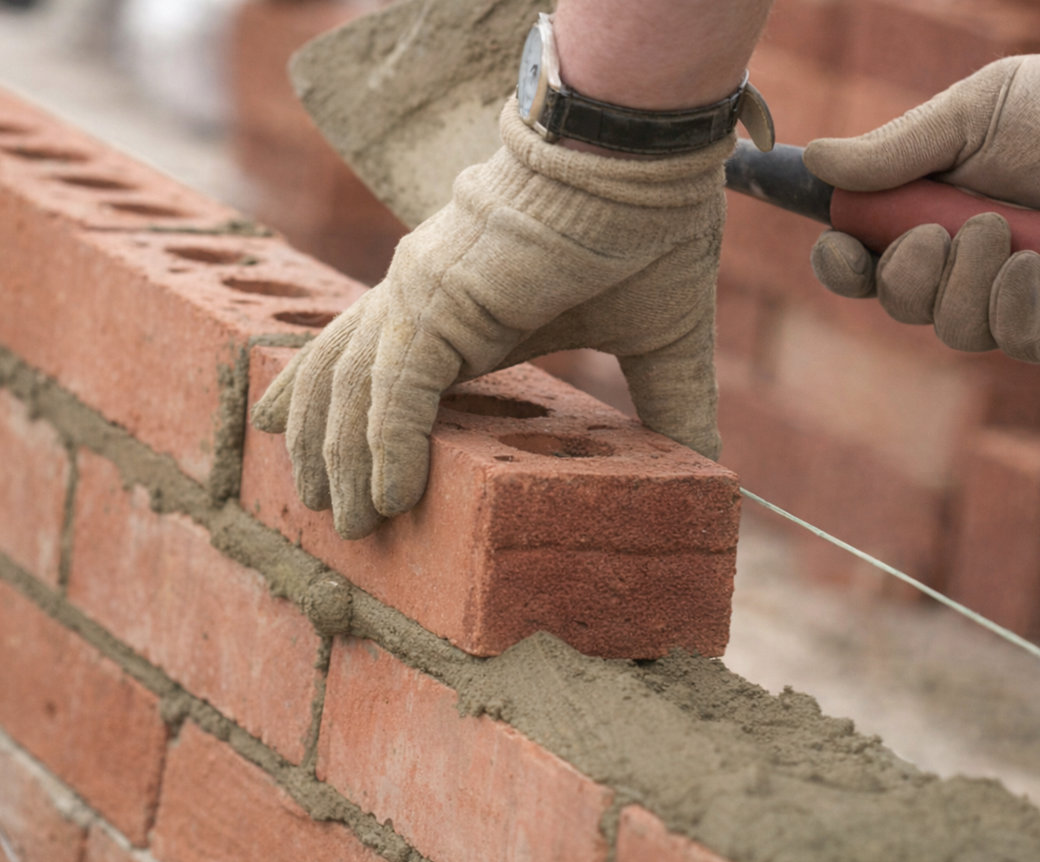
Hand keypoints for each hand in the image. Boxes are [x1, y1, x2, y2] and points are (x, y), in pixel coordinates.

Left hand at [252, 106, 733, 538]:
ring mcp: (420, 293)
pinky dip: (387, 444)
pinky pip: (394, 386)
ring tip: (351, 525)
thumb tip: (711, 469)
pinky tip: (390, 496)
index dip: (354, 422)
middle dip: (328, 450)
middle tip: (329, 517)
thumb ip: (668, 408)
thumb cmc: (649, 231)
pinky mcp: (437, 299)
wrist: (644, 158)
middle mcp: (422, 298)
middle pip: (342, 378)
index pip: (380, 370)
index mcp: (460, 308)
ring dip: (346, 461)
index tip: (350, 481)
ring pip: (352, 388)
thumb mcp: (657, 340)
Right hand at [803, 21, 1039, 363]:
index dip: (844, 266)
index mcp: (936, 217)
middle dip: (908, 277)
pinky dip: (1016, 312)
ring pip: (957, 330)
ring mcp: (1022, 298)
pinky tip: (1036, 269)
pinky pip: (1022, 346)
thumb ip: (894, 151)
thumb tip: (816, 163)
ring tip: (1005, 231)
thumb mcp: (970, 117)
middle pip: (903, 305)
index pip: (869, 263)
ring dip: (967, 288)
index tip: (840, 249)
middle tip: (942, 232)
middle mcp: (972, 264)